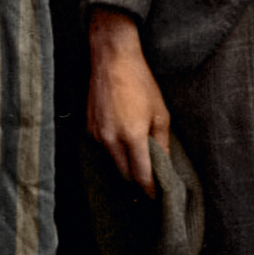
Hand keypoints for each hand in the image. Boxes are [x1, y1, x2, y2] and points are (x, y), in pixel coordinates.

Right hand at [88, 9, 169, 197]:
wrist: (112, 57)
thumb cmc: (139, 81)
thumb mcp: (160, 113)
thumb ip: (162, 143)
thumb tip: (164, 165)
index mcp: (132, 136)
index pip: (142, 176)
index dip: (151, 190)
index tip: (159, 198)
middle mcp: (111, 138)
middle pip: (125, 174)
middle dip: (138, 179)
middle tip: (151, 180)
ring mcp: (97, 132)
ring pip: (112, 161)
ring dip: (125, 164)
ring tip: (138, 159)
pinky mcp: (89, 124)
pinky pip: (103, 146)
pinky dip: (114, 149)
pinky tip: (123, 139)